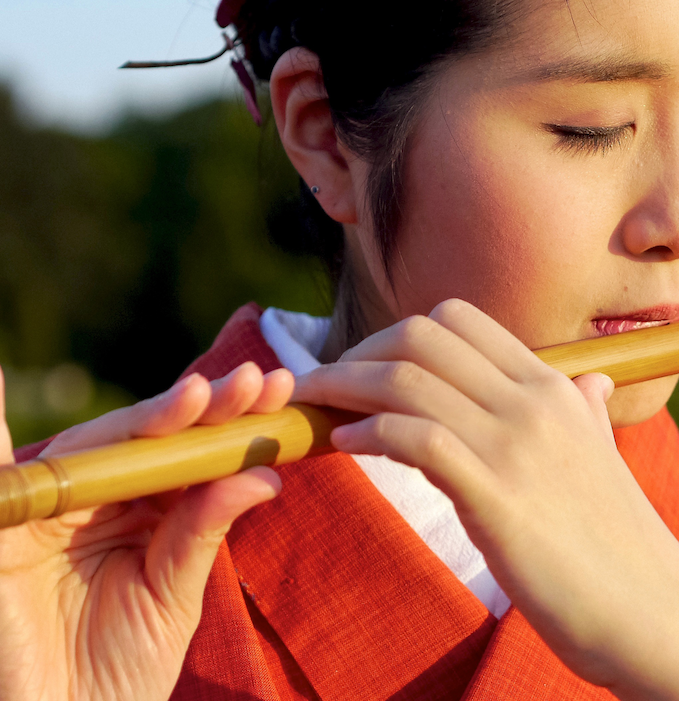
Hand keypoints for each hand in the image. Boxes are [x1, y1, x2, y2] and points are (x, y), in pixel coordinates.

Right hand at [0, 361, 293, 700]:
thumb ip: (203, 531)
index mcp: (144, 505)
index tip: (280, 389)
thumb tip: (265, 472)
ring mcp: (50, 508)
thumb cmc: (120, 670)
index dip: (231, 415)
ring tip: (197, 396)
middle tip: (251, 382)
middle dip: (204, 405)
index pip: (188, 447)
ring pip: (97, 445)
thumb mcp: (173, 595)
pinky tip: (0, 378)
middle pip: (149, 434)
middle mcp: (98, 495)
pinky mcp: (1, 530)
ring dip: (150, 417)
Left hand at [293, 299, 678, 700]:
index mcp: (552, 384)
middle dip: (360, 350)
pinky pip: (415, 438)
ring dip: (346, 386)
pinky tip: (345, 447)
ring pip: (408, 379)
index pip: (459, 318)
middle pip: (422, 334)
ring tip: (316, 409)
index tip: (365, 362)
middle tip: (327, 383)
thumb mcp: (602, 455)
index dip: (397, 332)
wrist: (654, 613)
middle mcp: (533, 399)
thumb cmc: (619, 539)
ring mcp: (516, 444)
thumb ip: (586, 409)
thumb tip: (589, 381)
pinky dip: (368, 432)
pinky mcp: (498, 497)